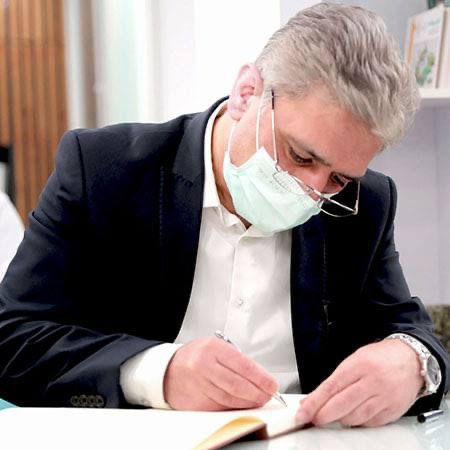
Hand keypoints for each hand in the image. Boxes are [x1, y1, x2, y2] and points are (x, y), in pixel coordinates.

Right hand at [163, 336, 278, 410]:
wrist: (169, 370)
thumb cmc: (196, 357)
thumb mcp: (216, 348)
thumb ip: (237, 360)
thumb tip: (260, 377)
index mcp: (212, 348)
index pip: (243, 365)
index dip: (261, 378)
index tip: (271, 384)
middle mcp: (204, 366)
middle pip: (238, 385)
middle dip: (257, 392)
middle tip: (267, 395)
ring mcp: (198, 385)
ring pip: (230, 399)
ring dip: (248, 402)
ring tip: (257, 400)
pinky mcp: (195, 402)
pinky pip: (220, 407)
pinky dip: (234, 407)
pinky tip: (242, 404)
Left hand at [296, 340, 423, 426]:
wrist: (411, 359)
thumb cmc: (380, 357)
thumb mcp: (354, 360)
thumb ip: (336, 380)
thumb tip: (315, 398)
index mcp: (360, 365)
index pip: (332, 387)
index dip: (315, 402)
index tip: (303, 411)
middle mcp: (373, 382)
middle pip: (343, 405)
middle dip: (324, 415)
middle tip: (313, 418)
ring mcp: (385, 398)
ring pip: (355, 418)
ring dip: (340, 419)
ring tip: (332, 414)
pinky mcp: (393, 411)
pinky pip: (369, 423)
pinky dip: (357, 422)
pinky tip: (352, 415)